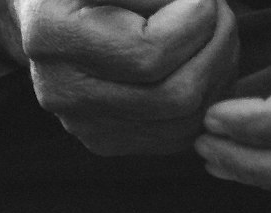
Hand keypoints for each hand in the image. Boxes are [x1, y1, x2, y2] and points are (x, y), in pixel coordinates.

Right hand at [0, 0, 239, 155]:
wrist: (49, 5)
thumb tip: (196, 8)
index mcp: (51, 32)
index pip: (149, 52)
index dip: (194, 21)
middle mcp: (61, 90)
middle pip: (174, 97)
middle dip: (216, 49)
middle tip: (220, 12)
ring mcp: (83, 124)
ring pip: (184, 122)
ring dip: (218, 73)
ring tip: (216, 30)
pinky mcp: (106, 141)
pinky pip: (178, 136)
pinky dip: (205, 98)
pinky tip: (205, 60)